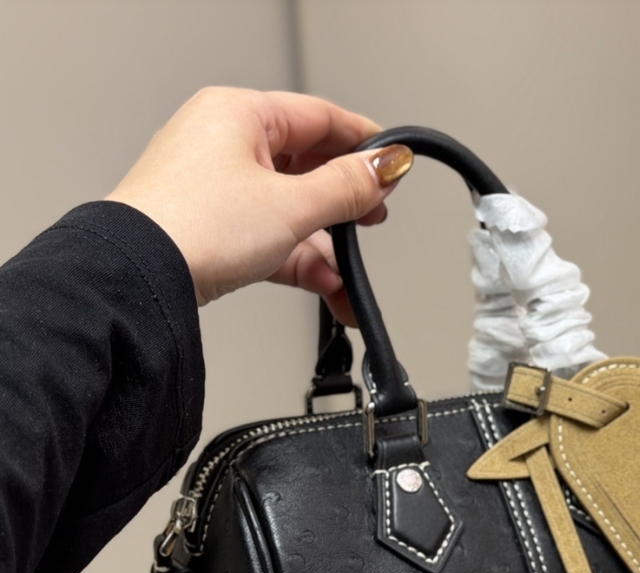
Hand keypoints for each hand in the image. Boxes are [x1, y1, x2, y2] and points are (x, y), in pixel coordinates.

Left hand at [106, 87, 411, 321]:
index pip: (320, 117)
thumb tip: (386, 167)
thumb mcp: (292, 205)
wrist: (139, 277)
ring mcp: (216, 189)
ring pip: (290, 211)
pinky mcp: (211, 229)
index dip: (363, 143)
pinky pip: (269, 238)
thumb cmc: (193, 225)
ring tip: (348, 280)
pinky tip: (325, 285)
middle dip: (345, 208)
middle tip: (373, 220)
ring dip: (324, 248)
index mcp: (239, 114)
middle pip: (307, 169)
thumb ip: (348, 187)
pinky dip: (298, 261)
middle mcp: (224, 144)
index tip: (393, 166)